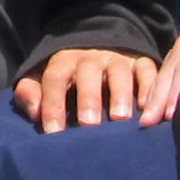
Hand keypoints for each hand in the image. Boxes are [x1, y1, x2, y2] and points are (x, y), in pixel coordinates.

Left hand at [13, 48, 157, 133]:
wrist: (98, 48)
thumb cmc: (67, 78)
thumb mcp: (43, 80)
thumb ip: (31, 92)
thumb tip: (33, 111)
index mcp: (65, 62)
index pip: (55, 78)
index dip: (52, 104)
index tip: (53, 131)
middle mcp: (92, 58)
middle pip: (89, 74)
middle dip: (89, 98)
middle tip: (88, 124)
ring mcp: (118, 59)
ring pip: (119, 72)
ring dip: (120, 94)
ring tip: (120, 118)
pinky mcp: (140, 63)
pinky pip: (147, 71)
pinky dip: (149, 88)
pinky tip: (147, 107)